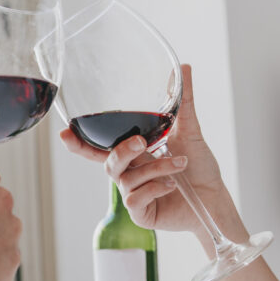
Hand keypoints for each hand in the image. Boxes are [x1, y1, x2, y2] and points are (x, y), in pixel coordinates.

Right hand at [59, 64, 230, 234]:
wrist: (215, 199)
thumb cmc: (199, 167)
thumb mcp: (191, 130)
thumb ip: (184, 101)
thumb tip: (183, 67)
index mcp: (134, 154)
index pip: (99, 148)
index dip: (79, 143)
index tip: (64, 132)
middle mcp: (130, 174)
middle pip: (109, 163)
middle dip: (121, 151)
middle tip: (142, 143)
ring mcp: (133, 195)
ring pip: (126, 179)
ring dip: (155, 168)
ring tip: (180, 163)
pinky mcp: (142, 213)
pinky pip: (135, 200)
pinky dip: (154, 188)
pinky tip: (171, 184)